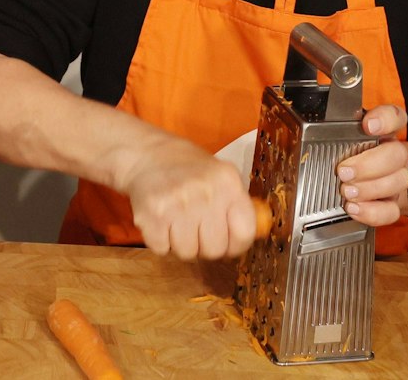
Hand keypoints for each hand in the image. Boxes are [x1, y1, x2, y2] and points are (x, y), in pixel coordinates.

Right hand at [119, 136, 260, 260]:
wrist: (146, 155)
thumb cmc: (188, 169)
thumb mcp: (220, 175)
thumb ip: (239, 205)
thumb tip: (260, 233)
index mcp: (227, 182)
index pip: (245, 232)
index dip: (237, 244)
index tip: (228, 243)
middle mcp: (204, 192)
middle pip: (215, 249)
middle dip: (206, 245)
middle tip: (197, 228)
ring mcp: (176, 205)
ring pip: (187, 253)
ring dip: (181, 243)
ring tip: (177, 221)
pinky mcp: (150, 216)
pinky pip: (162, 249)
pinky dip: (160, 241)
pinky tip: (161, 220)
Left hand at [337, 104, 407, 226]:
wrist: (384, 179)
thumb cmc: (356, 155)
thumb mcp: (346, 137)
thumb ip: (333, 132)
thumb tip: (306, 128)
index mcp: (383, 131)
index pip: (394, 116)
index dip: (384, 119)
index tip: (368, 125)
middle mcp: (394, 153)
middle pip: (396, 154)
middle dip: (368, 165)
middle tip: (344, 172)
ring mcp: (398, 179)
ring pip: (396, 182)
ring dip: (369, 189)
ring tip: (346, 192)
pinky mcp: (394, 204)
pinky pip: (391, 211)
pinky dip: (372, 212)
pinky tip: (354, 208)